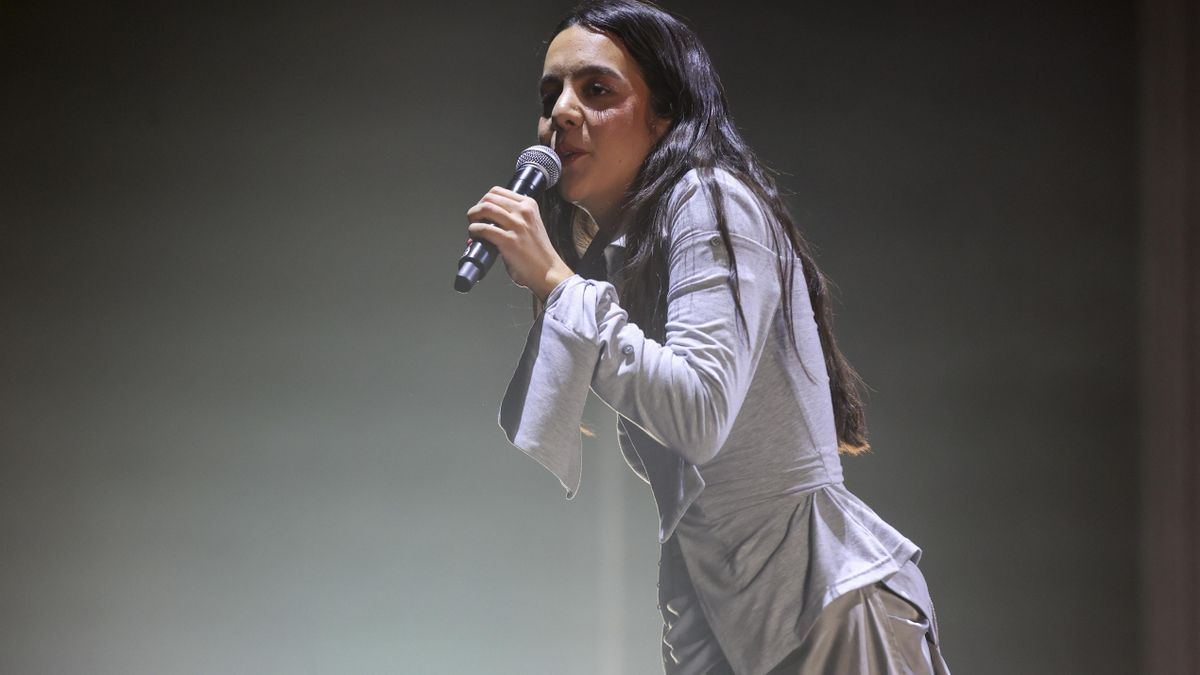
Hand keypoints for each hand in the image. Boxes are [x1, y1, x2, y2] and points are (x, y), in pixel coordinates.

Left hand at [466, 187, 573, 301]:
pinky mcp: (509, 240)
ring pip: (484, 209)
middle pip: (489, 198)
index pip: (497, 191)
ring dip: (472, 217)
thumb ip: (513, 218)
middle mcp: (523, 212)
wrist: (548, 272)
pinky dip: (474, 232)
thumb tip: (487, 220)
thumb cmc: (538, 253)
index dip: (484, 200)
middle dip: (476, 208)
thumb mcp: (531, 225)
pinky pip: (483, 229)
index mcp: (529, 205)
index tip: (481, 211)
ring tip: (473, 228)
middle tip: (474, 220)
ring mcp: (516, 225)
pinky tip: (475, 238)